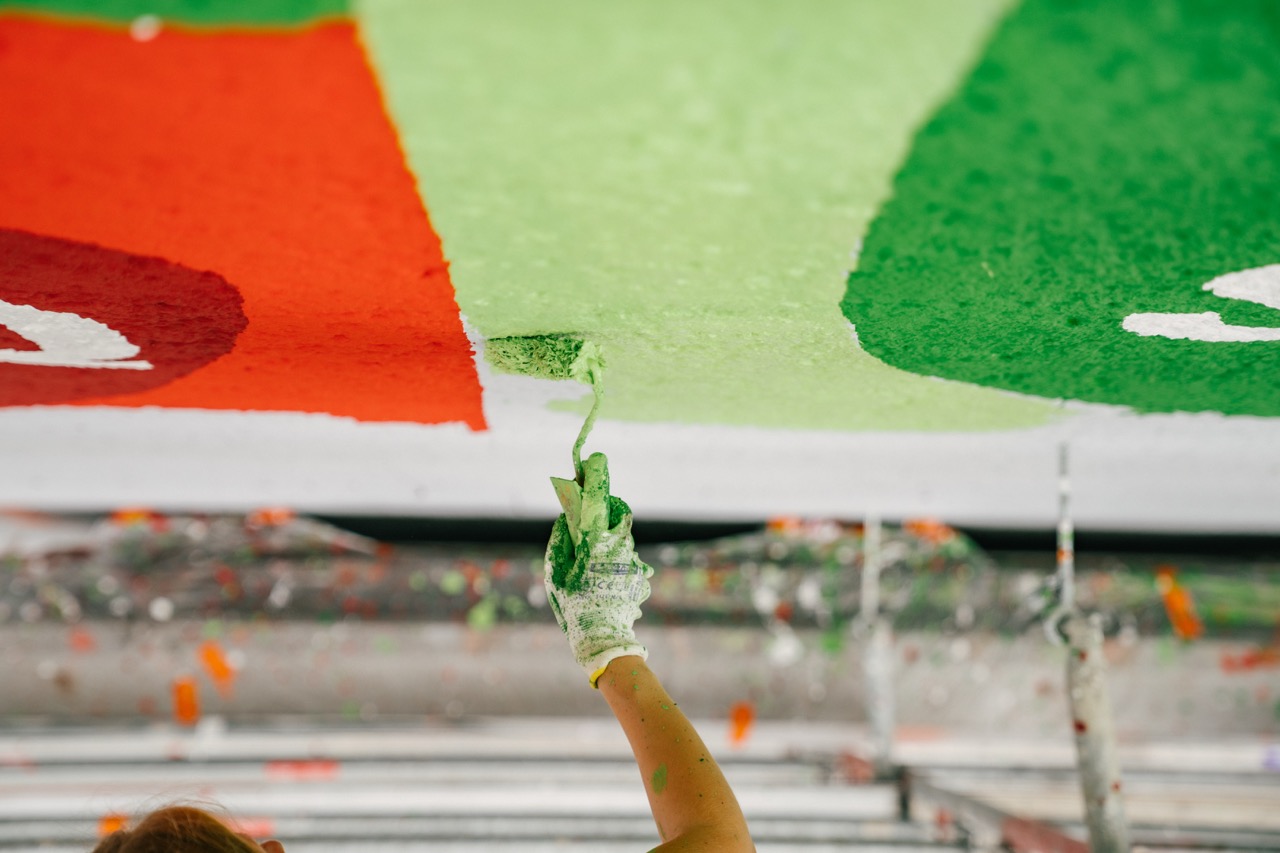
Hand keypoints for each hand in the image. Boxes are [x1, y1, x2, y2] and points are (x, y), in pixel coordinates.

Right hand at [544, 452, 652, 685]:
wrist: (605, 638)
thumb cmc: (574, 604)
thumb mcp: (557, 571)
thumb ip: (562, 538)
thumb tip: (568, 515)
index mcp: (596, 540)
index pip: (596, 497)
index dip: (595, 474)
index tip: (594, 458)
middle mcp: (620, 544)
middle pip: (614, 512)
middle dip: (601, 510)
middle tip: (584, 527)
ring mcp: (634, 559)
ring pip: (620, 536)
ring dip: (606, 541)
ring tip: (591, 572)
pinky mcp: (641, 572)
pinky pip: (625, 558)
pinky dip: (614, 564)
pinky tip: (603, 587)